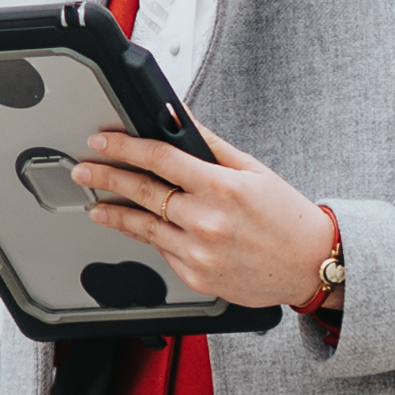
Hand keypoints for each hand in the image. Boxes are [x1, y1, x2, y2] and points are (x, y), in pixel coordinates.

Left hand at [65, 128, 343, 316]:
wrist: (309, 265)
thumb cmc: (286, 216)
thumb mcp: (253, 171)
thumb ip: (211, 146)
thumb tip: (181, 118)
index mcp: (221, 187)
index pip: (160, 159)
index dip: (125, 147)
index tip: (103, 141)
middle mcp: (207, 221)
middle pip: (143, 193)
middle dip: (107, 177)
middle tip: (84, 170)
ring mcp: (199, 252)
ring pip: (144, 227)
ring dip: (115, 213)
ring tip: (96, 205)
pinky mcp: (196, 275)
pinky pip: (163, 251)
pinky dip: (149, 237)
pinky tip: (138, 228)